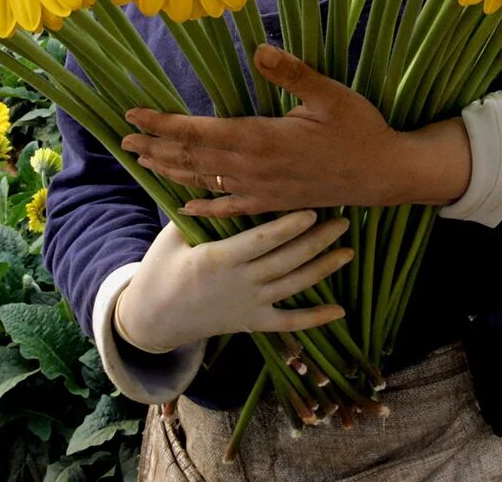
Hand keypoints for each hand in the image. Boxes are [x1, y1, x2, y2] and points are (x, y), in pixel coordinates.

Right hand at [113, 210, 351, 353]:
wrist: (153, 318)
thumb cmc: (161, 269)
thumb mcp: (171, 237)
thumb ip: (196, 212)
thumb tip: (218, 178)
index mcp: (218, 259)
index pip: (260, 241)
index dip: (288, 227)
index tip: (312, 210)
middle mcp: (239, 284)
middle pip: (286, 261)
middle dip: (317, 241)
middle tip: (344, 220)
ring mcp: (248, 306)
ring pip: (293, 287)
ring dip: (323, 269)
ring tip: (347, 251)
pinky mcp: (252, 323)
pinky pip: (288, 323)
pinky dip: (314, 319)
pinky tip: (340, 310)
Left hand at [122, 44, 470, 219]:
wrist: (385, 175)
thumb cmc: (360, 129)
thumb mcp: (331, 94)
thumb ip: (293, 72)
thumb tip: (260, 49)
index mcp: (262, 138)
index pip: (200, 131)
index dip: (164, 123)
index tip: (134, 114)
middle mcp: (255, 168)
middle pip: (193, 158)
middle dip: (156, 146)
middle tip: (123, 139)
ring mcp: (263, 190)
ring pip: (205, 182)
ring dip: (171, 171)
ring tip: (142, 161)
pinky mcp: (274, 203)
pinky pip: (230, 208)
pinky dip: (204, 208)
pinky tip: (184, 208)